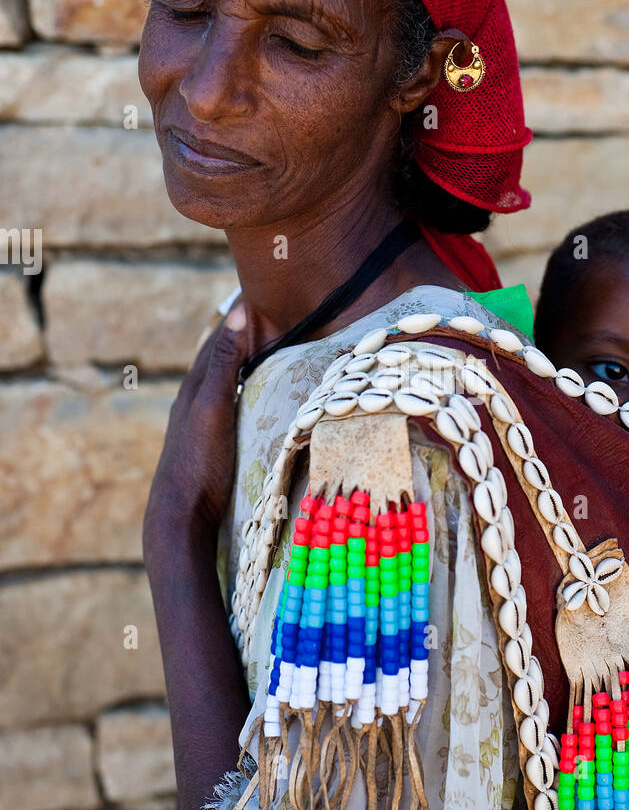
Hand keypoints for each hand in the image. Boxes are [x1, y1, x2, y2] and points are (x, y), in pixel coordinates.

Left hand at [143, 301, 252, 550]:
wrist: (179, 519)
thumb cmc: (198, 464)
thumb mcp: (213, 408)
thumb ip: (223, 362)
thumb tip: (236, 312)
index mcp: (194, 388)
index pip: (218, 339)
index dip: (238, 315)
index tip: (261, 290)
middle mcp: (194, 403)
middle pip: (219, 358)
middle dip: (240, 334)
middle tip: (267, 312)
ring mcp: (200, 427)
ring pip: (223, 383)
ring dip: (242, 363)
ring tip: (264, 348)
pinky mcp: (210, 448)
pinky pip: (229, 406)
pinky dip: (243, 391)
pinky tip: (252, 399)